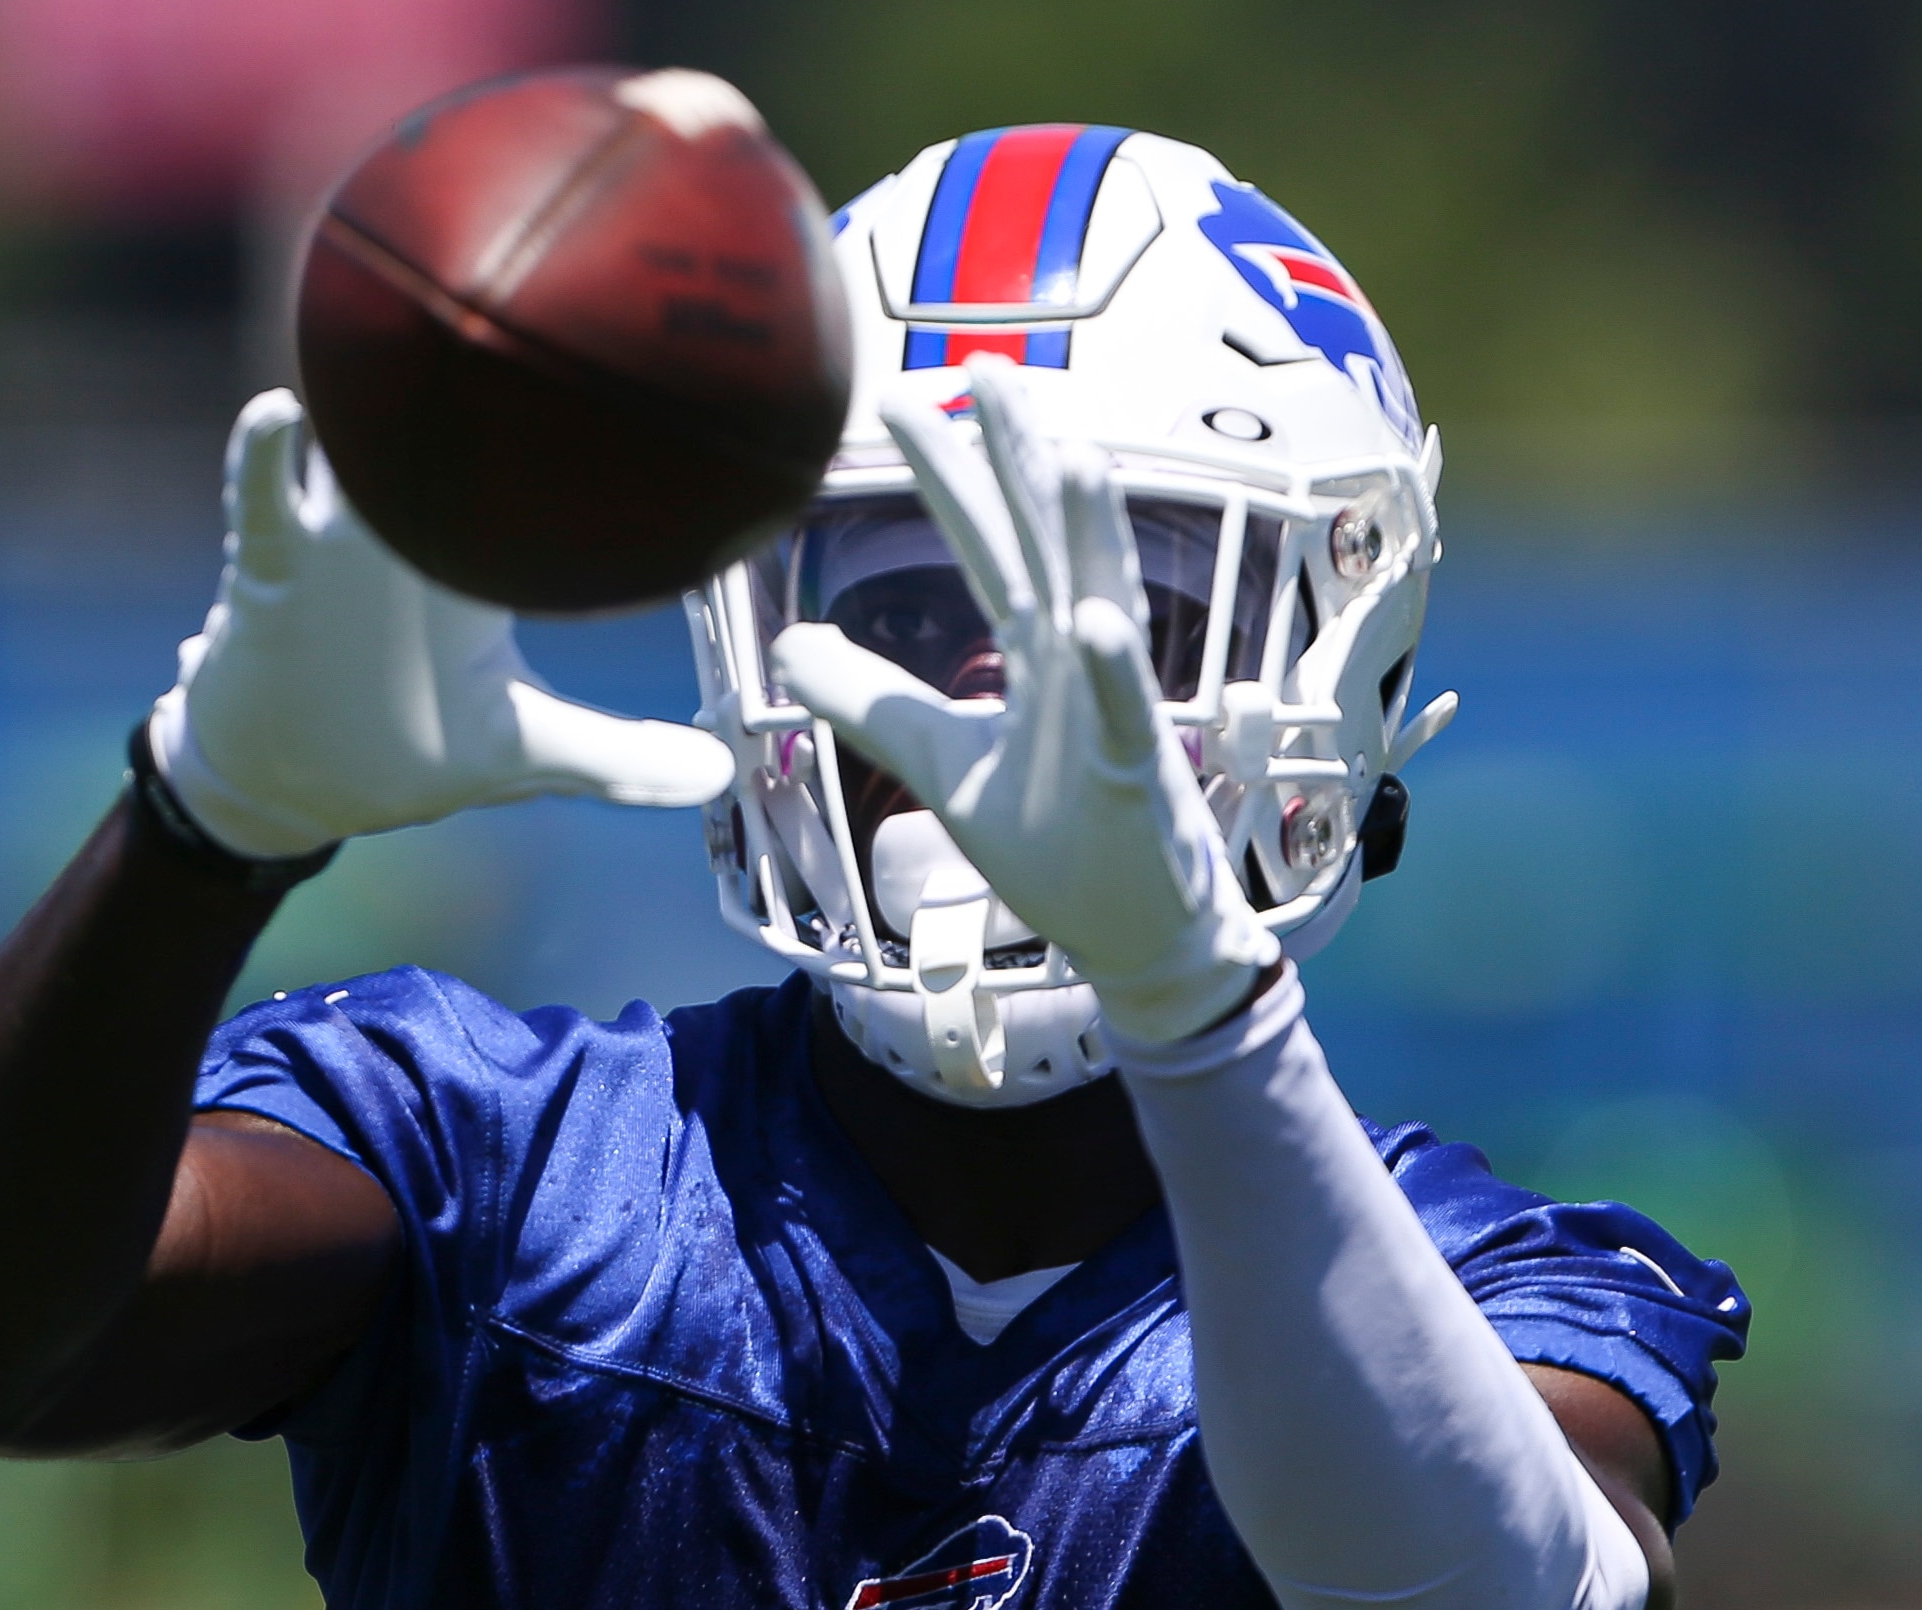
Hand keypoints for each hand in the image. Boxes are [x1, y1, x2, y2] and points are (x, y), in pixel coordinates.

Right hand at [152, 389, 734, 858]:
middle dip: (484, 393)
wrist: (281, 776)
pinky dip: (263, 462)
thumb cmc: (404, 746)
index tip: (654, 386)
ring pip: (357, 453)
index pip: (541, 476)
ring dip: (377, 413)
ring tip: (412, 354)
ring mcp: (342, 542)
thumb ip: (616, 760)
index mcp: (483, 562)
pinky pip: (262, 502)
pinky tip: (280, 414)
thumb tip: (721, 773)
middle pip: (448, 441)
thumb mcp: (517, 754)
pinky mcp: (276, 568)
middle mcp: (419, 533)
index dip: (592, 432)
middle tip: (535, 323)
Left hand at [767, 354, 1277, 1044]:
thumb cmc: (1056, 844)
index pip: (984, 542)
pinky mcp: (1135, 777)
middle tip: (983, 363)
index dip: (944, 472)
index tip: (897, 397)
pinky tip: (1095, 617)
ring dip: (1083, 528)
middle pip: (1040, 541)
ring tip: (1064, 446)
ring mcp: (1112, 713)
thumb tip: (787, 647)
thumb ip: (872, 701)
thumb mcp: (941, 764)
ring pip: (1097, 600)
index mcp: (1036, 649)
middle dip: (1015, 454)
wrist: (1135, 934)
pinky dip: (1111, 669)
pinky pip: (1122, 716)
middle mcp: (1078, 660)